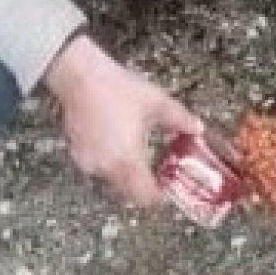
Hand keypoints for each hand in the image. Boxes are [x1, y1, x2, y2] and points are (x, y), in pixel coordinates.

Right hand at [44, 34, 202, 206]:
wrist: (80, 76)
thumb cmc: (116, 89)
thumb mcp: (157, 102)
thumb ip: (180, 119)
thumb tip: (197, 128)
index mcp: (128, 160)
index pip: (145, 197)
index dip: (160, 197)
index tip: (169, 188)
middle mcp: (106, 167)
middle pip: (129, 193)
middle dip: (144, 186)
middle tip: (158, 172)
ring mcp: (89, 161)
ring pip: (112, 181)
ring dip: (127, 174)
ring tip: (140, 153)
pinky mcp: (78, 153)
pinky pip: (98, 168)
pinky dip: (111, 163)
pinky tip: (118, 144)